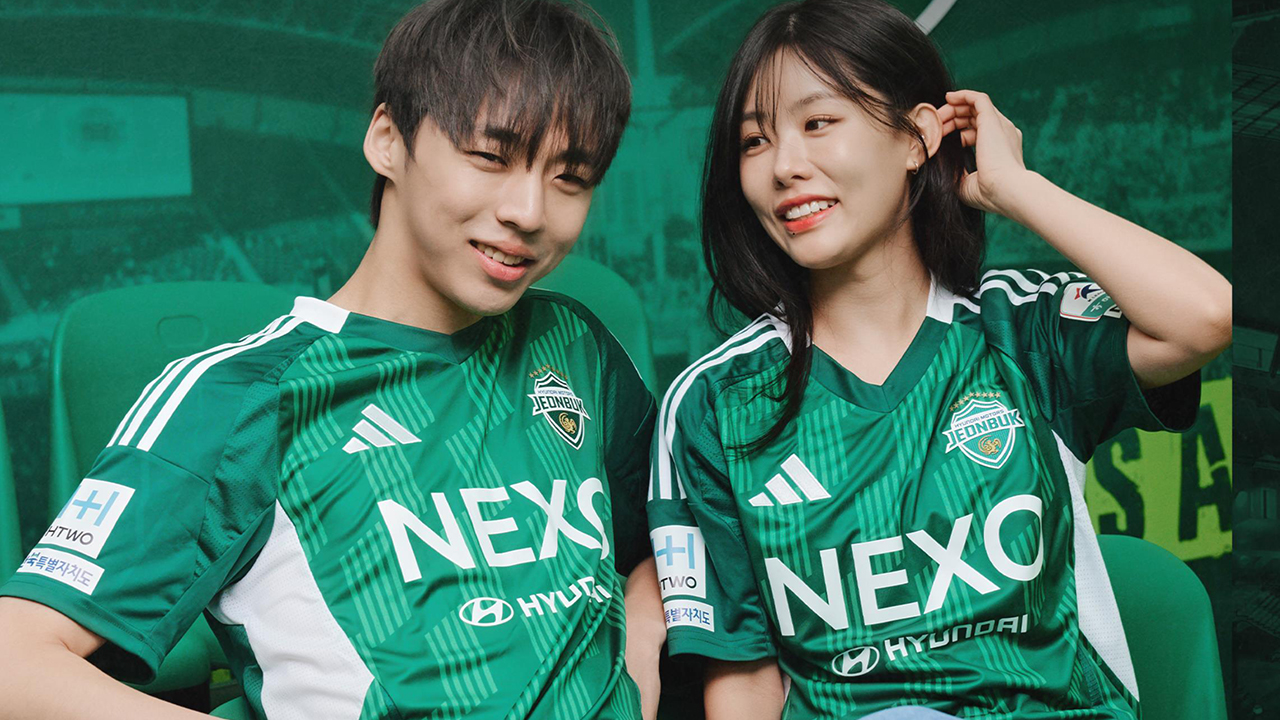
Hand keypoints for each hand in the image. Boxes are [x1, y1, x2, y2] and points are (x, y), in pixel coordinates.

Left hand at [937, 89, 1031, 215]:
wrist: (1006, 191)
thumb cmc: (989, 193)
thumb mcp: (965, 183)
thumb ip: (955, 171)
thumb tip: (939, 161)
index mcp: (1000, 149)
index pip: (976, 132)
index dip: (956, 132)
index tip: (939, 137)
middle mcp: (1002, 134)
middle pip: (974, 117)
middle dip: (952, 119)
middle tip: (934, 124)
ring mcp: (1000, 125)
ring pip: (975, 107)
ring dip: (954, 108)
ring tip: (936, 114)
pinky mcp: (993, 120)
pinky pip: (979, 98)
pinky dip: (964, 95)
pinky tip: (948, 97)